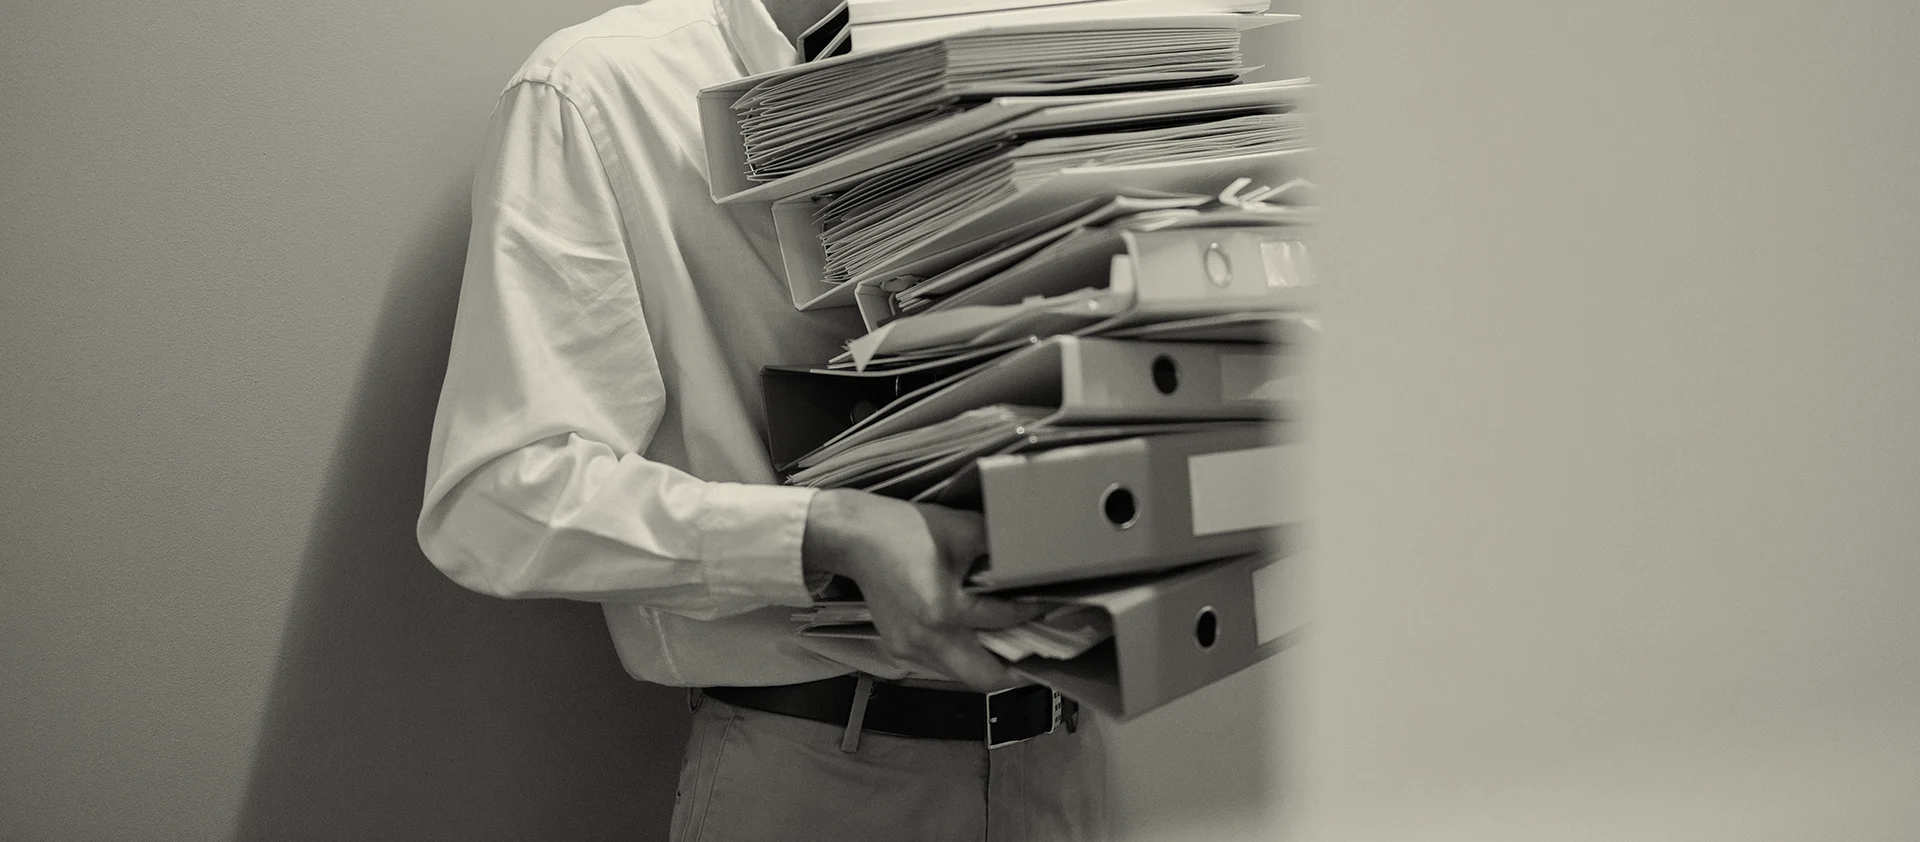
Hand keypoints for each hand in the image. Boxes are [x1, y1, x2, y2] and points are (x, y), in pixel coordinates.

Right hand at [802, 489, 1042, 690]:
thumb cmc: (904, 530)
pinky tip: (975, 636)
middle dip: (1015, 673)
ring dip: (987, 664)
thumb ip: (998, 548)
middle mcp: (926, 638)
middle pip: (984, 678)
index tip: (1048, 605)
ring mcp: (909, 647)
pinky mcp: (898, 646)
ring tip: (1011, 646)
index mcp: (943, 609)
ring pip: (961, 675)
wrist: (854, 536)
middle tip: (1038, 658)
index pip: (1003, 619)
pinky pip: (940, 663)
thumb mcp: (962, 530)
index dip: (1031, 610)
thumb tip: (1029, 559)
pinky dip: (962, 655)